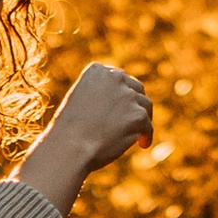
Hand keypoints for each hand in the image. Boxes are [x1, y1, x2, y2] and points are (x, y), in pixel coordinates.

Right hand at [19, 59, 153, 213]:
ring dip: (144, 118)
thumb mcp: (79, 101)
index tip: (124, 105)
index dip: (123, 92)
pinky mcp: (138, 114)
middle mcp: (115, 77)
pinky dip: (146, 135)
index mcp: (97, 71)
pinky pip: (148, 126)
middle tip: (134, 118)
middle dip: (136, 103)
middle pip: (136, 88)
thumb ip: (99, 95)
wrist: (70, 146)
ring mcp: (128, 95)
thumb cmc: (69, 131)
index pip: (119, 78)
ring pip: (145, 106)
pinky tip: (142, 144)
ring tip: (140, 133)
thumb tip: (121, 103)